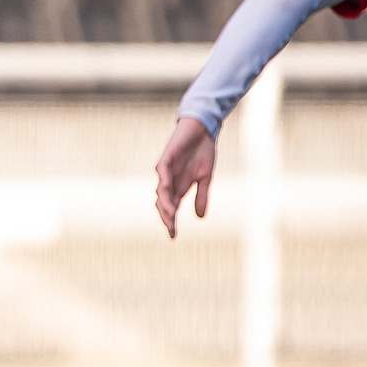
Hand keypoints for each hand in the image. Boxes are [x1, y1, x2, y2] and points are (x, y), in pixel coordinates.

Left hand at [155, 116, 216, 239]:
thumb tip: (200, 218)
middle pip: (163, 201)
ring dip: (165, 201)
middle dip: (166, 216)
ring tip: (170, 214)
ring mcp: (167, 169)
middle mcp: (170, 180)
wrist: (203, 130)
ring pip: (161, 189)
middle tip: (170, 228)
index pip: (172, 207)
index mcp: (179, 186)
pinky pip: (161, 169)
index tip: (173, 236)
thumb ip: (201, 196)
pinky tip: (165, 188)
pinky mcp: (167, 156)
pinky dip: (163, 179)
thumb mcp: (206, 178)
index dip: (171, 221)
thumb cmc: (203, 152)